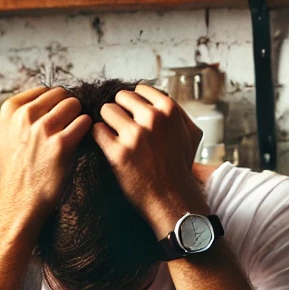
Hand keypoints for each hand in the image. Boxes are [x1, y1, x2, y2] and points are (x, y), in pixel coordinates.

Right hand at [0, 86, 91, 224]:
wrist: (20, 199)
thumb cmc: (13, 171)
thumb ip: (9, 118)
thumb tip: (24, 105)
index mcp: (10, 110)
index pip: (44, 91)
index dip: (55, 103)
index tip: (58, 117)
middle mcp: (25, 116)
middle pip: (61, 95)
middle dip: (68, 108)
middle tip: (70, 125)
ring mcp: (43, 129)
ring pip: (74, 105)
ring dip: (79, 117)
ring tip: (76, 133)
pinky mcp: (61, 144)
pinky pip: (84, 122)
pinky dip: (87, 129)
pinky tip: (82, 140)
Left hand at [92, 84, 203, 236]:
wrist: (172, 199)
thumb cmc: (180, 167)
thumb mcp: (191, 135)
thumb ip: (178, 112)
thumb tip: (160, 94)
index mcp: (169, 110)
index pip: (139, 89)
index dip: (135, 104)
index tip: (136, 118)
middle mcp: (152, 119)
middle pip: (120, 97)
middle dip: (121, 111)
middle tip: (124, 129)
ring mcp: (134, 136)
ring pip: (106, 110)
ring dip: (108, 123)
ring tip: (116, 137)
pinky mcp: (118, 153)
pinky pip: (97, 131)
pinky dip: (100, 137)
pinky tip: (109, 146)